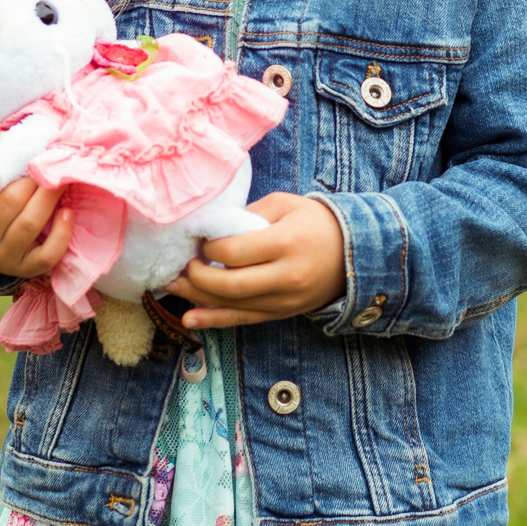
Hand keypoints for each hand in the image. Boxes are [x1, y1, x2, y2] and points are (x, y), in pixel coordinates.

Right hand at [0, 126, 73, 279]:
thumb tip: (1, 139)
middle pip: (7, 209)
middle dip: (29, 182)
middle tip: (44, 162)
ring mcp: (1, 259)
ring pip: (29, 227)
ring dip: (47, 198)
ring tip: (59, 178)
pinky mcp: (25, 267)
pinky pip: (46, 257)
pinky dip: (61, 234)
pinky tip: (67, 211)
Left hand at [164, 193, 346, 329]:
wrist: (355, 253)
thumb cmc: (316, 222)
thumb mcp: (284, 205)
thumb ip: (247, 216)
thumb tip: (211, 230)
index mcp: (286, 243)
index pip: (235, 251)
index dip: (209, 247)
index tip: (199, 239)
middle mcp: (286, 276)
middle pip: (230, 284)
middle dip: (197, 276)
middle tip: (180, 265)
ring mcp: (285, 300)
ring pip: (233, 305)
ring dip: (198, 297)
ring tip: (172, 287)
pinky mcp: (282, 314)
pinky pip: (244, 320)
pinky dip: (215, 320)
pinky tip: (190, 320)